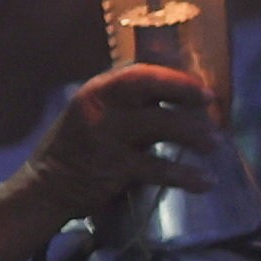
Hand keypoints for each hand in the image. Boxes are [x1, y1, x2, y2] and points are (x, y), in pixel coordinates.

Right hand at [21, 66, 223, 226]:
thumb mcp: (97, 115)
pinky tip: (205, 181)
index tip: (201, 88)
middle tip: (213, 108)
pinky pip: (159, 168)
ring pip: (161, 125)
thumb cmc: (80, 148)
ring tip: (214, 144)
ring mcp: (106, 136)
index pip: (138, 73)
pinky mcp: (114, 167)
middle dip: (186, 94)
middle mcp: (100, 108)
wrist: (46, 187)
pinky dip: (186, 175)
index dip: (174, 78)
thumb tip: (181, 96)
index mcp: (96, 91)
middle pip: (150, 90)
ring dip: (193, 133)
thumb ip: (130, 104)